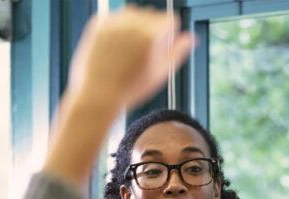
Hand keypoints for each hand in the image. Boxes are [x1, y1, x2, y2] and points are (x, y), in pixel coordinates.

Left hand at [68, 6, 195, 108]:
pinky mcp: (98, 24)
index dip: (169, 34)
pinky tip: (115, 46)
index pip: (170, 20)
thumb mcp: (160, 73)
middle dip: (152, 28)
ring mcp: (113, 23)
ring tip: (128, 49)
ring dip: (135, 25)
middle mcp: (132, 24)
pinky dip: (117, 27)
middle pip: (152, 15)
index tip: (163, 44)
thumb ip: (179, 51)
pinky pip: (115, 17)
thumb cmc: (128, 89)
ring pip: (133, 13)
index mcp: (151, 35)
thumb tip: (191, 38)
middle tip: (143, 51)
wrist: (96, 95)